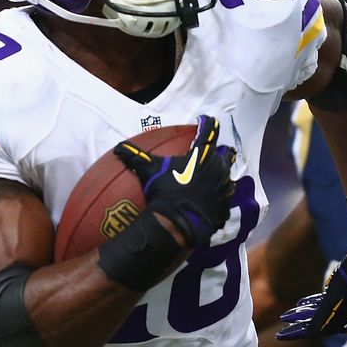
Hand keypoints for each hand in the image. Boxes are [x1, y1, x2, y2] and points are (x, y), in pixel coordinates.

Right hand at [114, 115, 235, 245]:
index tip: (202, 121)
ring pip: (228, 175)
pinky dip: (218, 197)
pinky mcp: (225, 205)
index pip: (209, 129)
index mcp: (203, 154)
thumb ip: (135, 157)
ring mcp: (224, 187)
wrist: (178, 224)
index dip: (206, 122)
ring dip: (220, 175)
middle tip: (209, 154)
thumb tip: (118, 147)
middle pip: (226, 152)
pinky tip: (208, 201)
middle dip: (219, 151)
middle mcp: (218, 167)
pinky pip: (224, 198)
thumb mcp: (149, 172)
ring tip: (209, 178)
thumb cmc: (164, 193)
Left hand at [276, 244, 346, 339]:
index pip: (318, 331)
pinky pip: (328, 304)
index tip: (281, 335)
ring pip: (322, 314)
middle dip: (298, 327)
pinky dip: (313, 305)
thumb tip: (312, 332)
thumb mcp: (338, 296)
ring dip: (303, 315)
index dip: (298, 333)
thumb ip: (326, 314)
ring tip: (286, 316)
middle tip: (280, 330)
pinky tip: (301, 303)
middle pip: (319, 325)